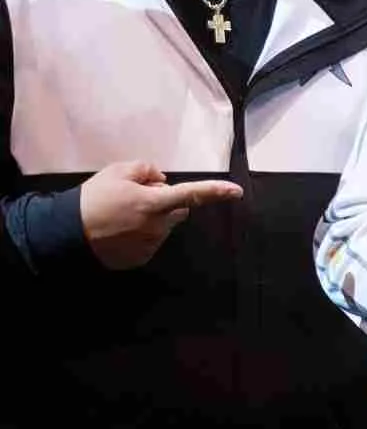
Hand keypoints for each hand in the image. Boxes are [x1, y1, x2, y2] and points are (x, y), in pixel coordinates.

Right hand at [79, 161, 241, 268]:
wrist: (66, 233)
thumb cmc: (93, 199)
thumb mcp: (117, 172)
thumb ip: (146, 170)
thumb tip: (161, 180)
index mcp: (154, 203)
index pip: (192, 195)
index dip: (215, 192)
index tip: (236, 192)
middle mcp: (157, 226)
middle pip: (178, 211)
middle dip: (166, 203)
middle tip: (138, 198)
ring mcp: (150, 245)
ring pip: (164, 227)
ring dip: (153, 219)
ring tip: (123, 216)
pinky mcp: (140, 258)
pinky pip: (150, 241)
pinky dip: (141, 234)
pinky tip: (120, 231)